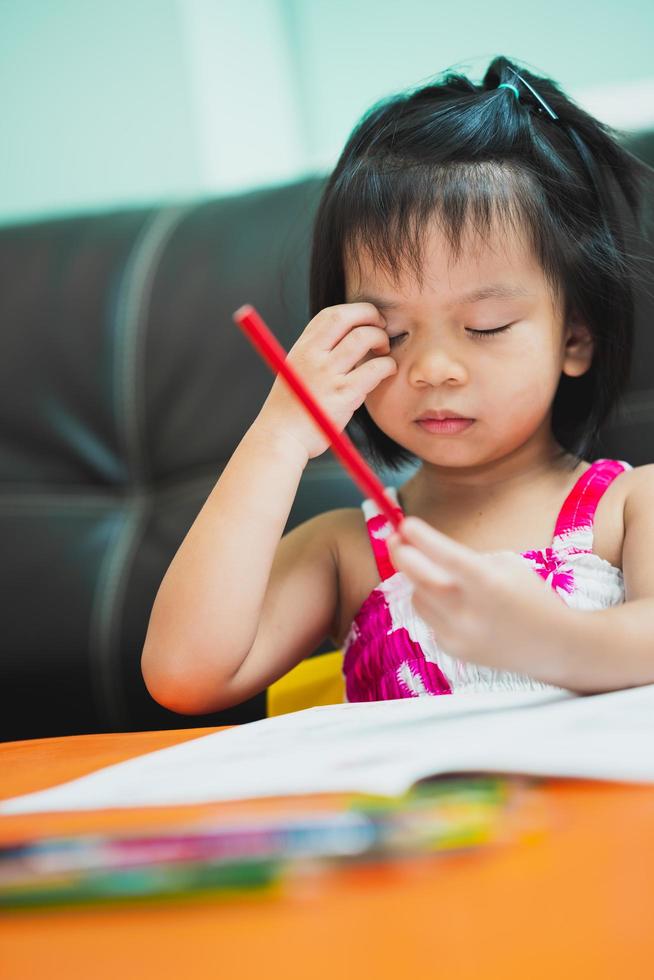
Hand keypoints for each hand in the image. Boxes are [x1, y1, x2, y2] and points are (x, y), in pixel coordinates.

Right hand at [256, 303, 396, 458]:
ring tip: (384, 351)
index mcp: (302, 348)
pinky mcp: (343, 395)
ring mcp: (327, 375)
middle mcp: (313, 356)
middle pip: (347, 318)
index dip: (355, 311)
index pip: (331, 314)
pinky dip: (387, 365)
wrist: (281, 439)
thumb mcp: (294, 371)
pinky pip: (374, 369)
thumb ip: (316, 354)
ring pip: (364, 338)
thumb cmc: (291, 409)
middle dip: (371, 316)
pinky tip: (387, 371)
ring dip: (381, 339)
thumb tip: (345, 338)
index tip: (367, 320)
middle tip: (383, 328)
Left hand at [387, 516, 575, 686]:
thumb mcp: (507, 565)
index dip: (422, 538)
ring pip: (418, 597)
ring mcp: (459, 633)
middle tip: (395, 539)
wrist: (554, 645)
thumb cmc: (531, 596)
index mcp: (489, 582)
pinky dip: (431, 604)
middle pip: (420, 579)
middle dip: (402, 555)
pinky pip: (429, 618)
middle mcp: (470, 610)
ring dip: (417, 580)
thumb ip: (467, 558)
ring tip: (431, 571)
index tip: (405, 522)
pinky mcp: (453, 648)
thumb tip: (426, 550)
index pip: (447, 556)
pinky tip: (450, 601)